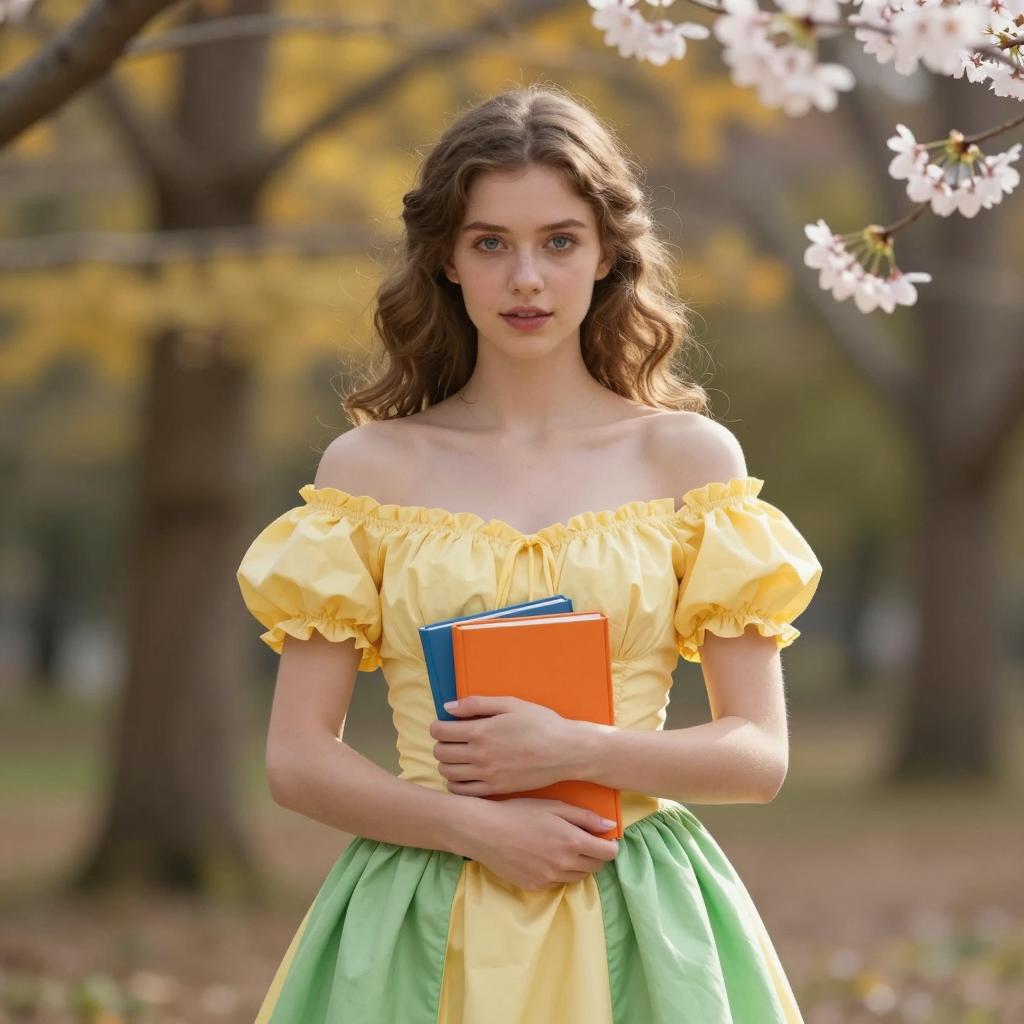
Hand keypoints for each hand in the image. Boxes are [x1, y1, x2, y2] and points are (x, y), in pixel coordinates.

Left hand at [429, 695, 577, 795]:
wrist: (565, 751)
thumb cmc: (540, 723)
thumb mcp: (510, 704)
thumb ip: (476, 704)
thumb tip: (448, 707)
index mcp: (481, 731)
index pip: (440, 731)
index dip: (437, 726)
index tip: (446, 725)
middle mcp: (480, 756)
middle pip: (440, 753)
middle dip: (441, 743)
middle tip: (452, 739)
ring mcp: (487, 776)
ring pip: (447, 773)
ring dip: (447, 763)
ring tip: (459, 755)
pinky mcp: (495, 790)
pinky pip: (462, 792)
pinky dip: (455, 783)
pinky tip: (464, 773)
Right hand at [454, 796, 619, 890]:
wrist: (485, 831)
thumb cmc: (520, 812)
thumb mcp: (554, 806)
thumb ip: (585, 817)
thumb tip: (610, 826)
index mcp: (572, 841)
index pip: (608, 853)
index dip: (610, 845)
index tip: (604, 839)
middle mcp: (564, 864)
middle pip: (596, 867)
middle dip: (595, 854)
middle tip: (583, 840)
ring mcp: (550, 878)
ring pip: (578, 877)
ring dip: (578, 864)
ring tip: (563, 848)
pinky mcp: (535, 886)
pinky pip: (558, 883)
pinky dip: (559, 872)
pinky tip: (545, 857)